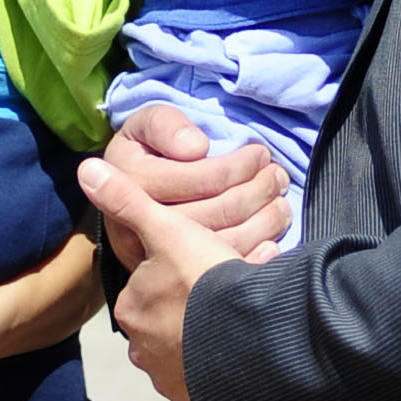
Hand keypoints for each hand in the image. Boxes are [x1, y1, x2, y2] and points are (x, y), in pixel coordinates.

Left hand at [74, 160, 247, 400]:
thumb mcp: (168, 230)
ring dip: (209, 340)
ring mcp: (170, 382)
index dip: (180, 274)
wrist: (247, 344)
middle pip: (169, 323)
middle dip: (195, 310)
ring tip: (241, 324)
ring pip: (188, 354)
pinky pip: (206, 386)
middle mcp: (142, 351)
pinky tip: (243, 357)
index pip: (150, 288)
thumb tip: (85, 168)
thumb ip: (128, 200)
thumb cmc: (204, 283)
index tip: (210, 269)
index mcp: (133, 309)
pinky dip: (220, 373)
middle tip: (230, 296)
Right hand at [78, 103, 288, 272]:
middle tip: (278, 175)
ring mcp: (158, 257)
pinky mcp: (174, 276)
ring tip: (280, 200)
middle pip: (218, 211)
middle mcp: (142, 224)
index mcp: (135, 181)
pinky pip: (223, 269)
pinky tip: (270, 239)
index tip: (260, 154)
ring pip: (226, 242)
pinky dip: (256, 254)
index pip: (202, 178)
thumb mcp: (145, 124)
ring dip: (265, 220)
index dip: (239, 166)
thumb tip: (196, 148)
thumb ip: (165, 126)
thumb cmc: (145, 151)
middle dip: (258, 190)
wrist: (120, 193)